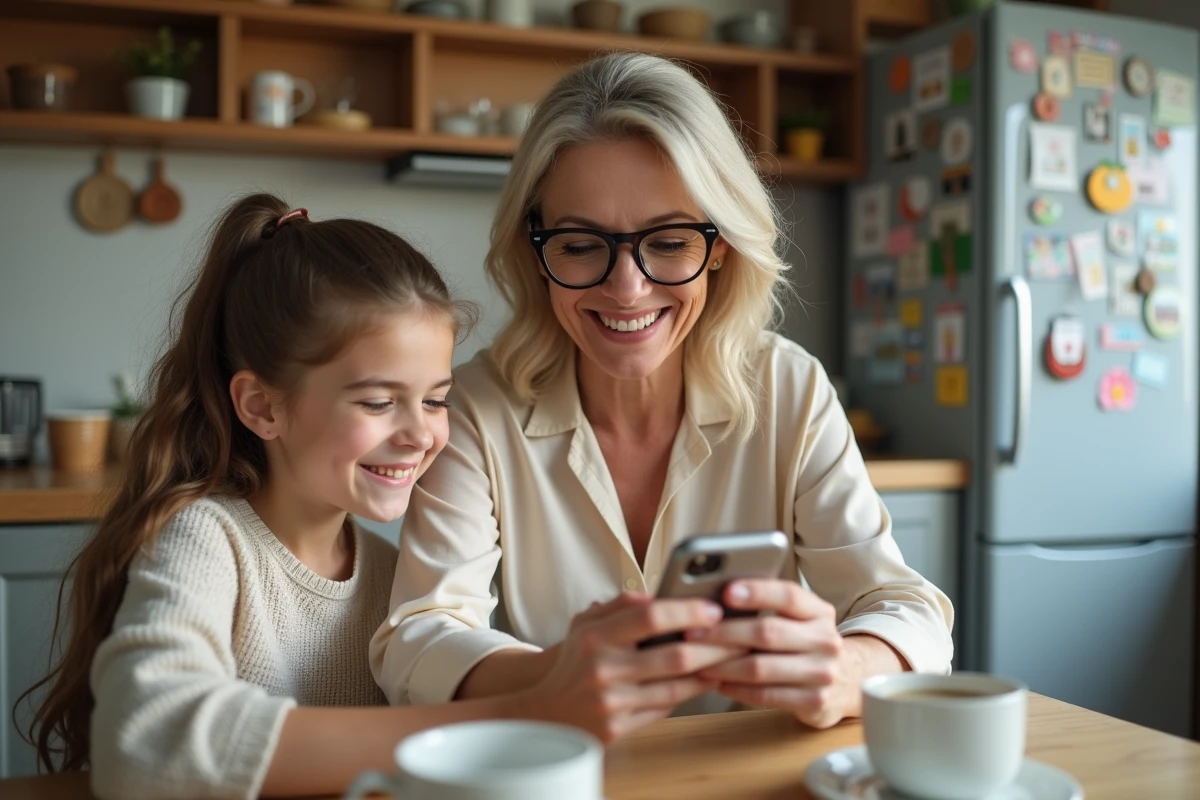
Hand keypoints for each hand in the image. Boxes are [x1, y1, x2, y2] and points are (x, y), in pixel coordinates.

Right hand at [520, 592, 745, 742]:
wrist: (548, 712)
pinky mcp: (619, 728)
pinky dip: (691, 692)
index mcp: (595, 636)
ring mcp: (612, 702)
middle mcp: (603, 669)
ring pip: (676, 685)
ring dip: (711, 671)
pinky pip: (666, 707)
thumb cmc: (576, 661)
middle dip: (714, 645)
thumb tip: (660, 594)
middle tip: (740, 635)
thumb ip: (622, 604)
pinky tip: (708, 679)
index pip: (650, 617)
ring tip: (735, 657)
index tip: (715, 608)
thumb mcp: (586, 623)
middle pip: (674, 655)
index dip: (687, 611)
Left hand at [687, 579, 850, 728]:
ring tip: (698, 662)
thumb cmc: (804, 644)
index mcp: (820, 612)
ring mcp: (823, 672)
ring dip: (723, 665)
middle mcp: (826, 640)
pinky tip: (719, 683)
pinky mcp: (815, 701)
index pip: (788, 595)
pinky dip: (737, 689)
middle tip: (693, 633)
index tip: (726, 591)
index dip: (757, 592)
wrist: (847, 681)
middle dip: (724, 633)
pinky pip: (766, 695)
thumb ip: (769, 607)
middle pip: (768, 632)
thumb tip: (715, 600)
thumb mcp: (798, 620)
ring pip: (761, 667)